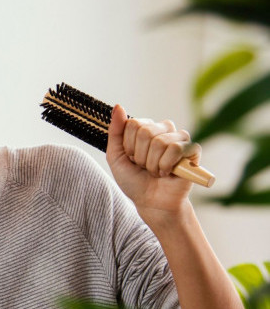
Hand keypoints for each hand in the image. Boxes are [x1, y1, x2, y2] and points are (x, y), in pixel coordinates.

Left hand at [106, 104, 200, 218]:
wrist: (151, 202)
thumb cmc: (134, 180)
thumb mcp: (116, 157)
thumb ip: (115, 132)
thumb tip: (118, 106)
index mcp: (146, 129)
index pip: (133, 124)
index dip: (128, 146)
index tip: (131, 159)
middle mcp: (164, 130)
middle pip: (146, 131)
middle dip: (140, 156)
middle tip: (144, 167)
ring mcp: (179, 139)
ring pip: (160, 141)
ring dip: (152, 164)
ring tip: (156, 171)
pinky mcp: (192, 151)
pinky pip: (177, 148)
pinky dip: (166, 165)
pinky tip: (168, 173)